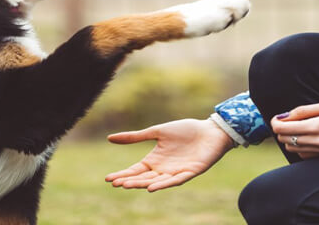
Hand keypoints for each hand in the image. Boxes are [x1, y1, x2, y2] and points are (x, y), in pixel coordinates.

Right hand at [105, 118, 234, 191]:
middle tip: (116, 183)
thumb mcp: (157, 131)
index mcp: (155, 160)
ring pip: (156, 181)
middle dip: (129, 181)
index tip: (108, 179)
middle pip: (143, 178)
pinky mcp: (190, 172)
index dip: (123, 174)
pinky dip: (163, 184)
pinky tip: (152, 187)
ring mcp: (176, 172)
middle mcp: (163, 169)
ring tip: (128, 185)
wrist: (210, 130)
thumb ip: (135, 137)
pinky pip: (175, 180)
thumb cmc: (185, 130)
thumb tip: (109, 138)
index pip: (135, 170)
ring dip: (142, 184)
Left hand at [270, 101, 318, 158]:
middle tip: (288, 119)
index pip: (284, 129)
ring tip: (298, 126)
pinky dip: (301, 146)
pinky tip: (308, 136)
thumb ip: (306, 110)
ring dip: (290, 138)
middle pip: (286, 140)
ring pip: (294, 149)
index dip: (276, 122)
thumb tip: (286, 115)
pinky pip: (306, 155)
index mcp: (318, 128)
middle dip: (282, 129)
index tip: (278, 116)